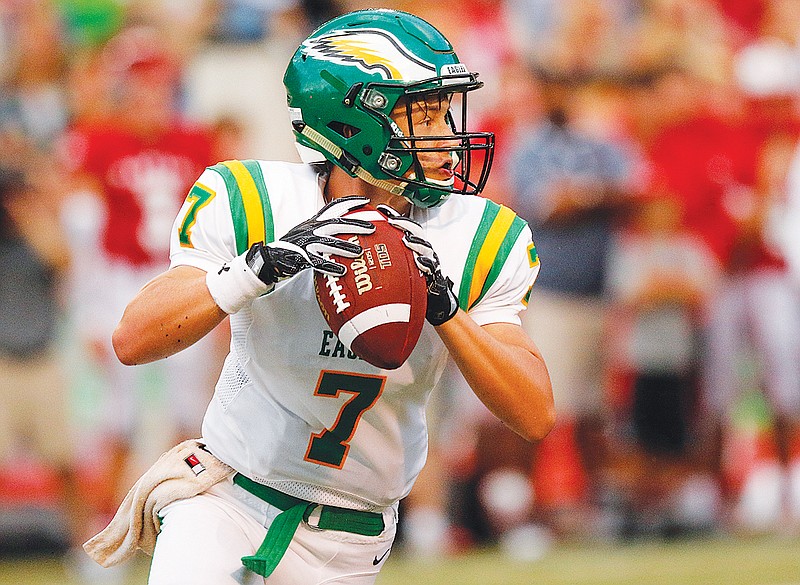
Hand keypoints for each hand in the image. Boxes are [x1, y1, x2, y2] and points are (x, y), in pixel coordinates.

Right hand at [248, 196, 374, 285]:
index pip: (333, 207)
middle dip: (355, 224)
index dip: (350, 202)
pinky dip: (330, 266)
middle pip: (336, 223)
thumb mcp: (308, 232)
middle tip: (371, 227)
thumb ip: (324, 228)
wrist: (270, 258)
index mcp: (314, 222)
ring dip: (345, 247)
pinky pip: (318, 262)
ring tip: (359, 252)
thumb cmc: (292, 247)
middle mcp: (311, 229)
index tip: (365, 201)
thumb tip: (344, 226)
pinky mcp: (301, 257)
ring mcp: (306, 243)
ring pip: (328, 242)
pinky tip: (341, 271)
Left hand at [377, 204, 458, 325]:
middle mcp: (421, 250)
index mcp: (412, 245)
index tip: (381, 209)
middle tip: (393, 222)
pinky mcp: (435, 273)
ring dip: (415, 242)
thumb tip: (355, 256)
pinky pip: (431, 266)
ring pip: (425, 246)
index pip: (403, 226)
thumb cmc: (410, 283)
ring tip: (406, 239)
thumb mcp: (393, 270)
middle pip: (416, 231)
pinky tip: (420, 261)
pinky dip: (426, 263)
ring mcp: (429, 260)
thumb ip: (381, 260)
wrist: (428, 300)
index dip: (394, 216)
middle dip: (405, 224)